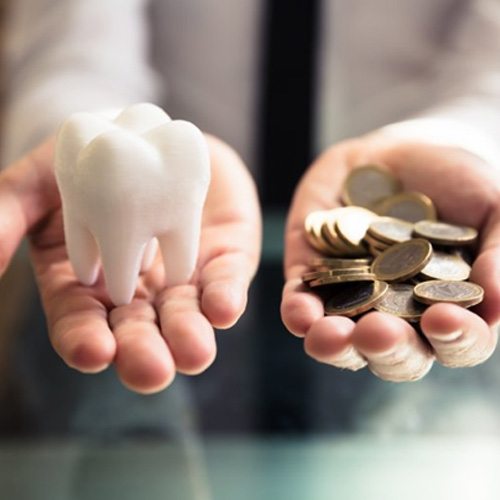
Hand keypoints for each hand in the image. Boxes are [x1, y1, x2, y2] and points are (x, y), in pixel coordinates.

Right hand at [0, 135, 260, 392]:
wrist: (147, 131)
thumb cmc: (89, 162)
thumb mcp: (39, 182)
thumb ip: (7, 215)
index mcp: (87, 284)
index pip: (81, 323)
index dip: (84, 340)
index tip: (93, 352)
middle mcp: (135, 291)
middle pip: (137, 332)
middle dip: (143, 354)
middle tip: (151, 371)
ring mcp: (180, 278)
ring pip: (184, 317)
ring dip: (189, 337)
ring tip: (194, 352)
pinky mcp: (220, 259)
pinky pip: (224, 282)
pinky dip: (224, 297)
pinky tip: (223, 308)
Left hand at [281, 135, 499, 380]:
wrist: (402, 153)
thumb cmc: (458, 182)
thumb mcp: (494, 207)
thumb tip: (495, 302)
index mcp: (449, 308)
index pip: (458, 342)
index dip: (455, 340)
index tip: (445, 319)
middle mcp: (399, 316)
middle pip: (395, 354)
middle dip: (387, 349)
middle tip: (379, 333)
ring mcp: (353, 300)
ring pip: (342, 342)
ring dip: (334, 345)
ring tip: (328, 336)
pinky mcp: (313, 279)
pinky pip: (301, 306)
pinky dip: (298, 313)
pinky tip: (299, 312)